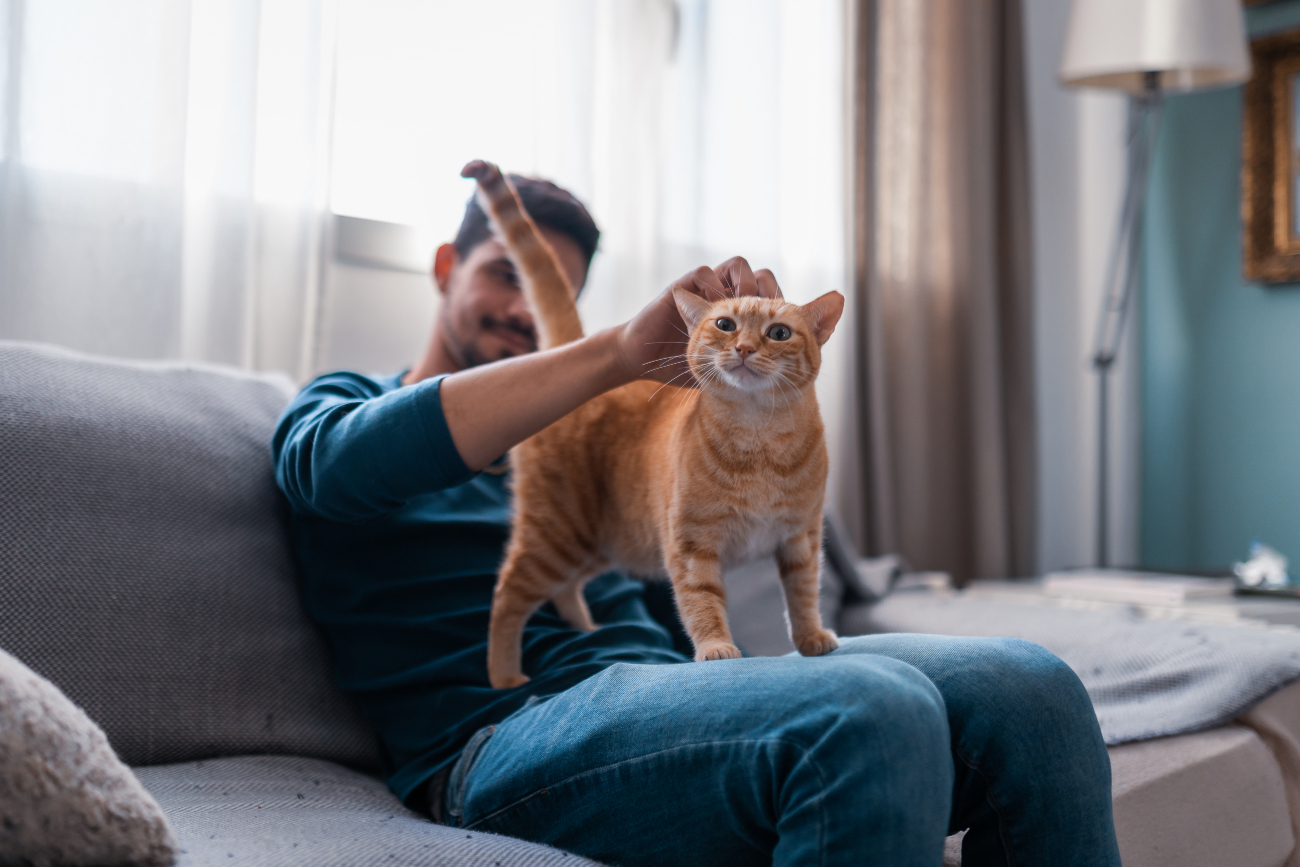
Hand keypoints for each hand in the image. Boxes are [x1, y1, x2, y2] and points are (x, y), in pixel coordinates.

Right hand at [615, 257, 782, 385]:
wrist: (643, 361)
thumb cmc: (681, 368)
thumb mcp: (720, 371)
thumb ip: (744, 366)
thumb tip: (781, 375)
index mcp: (738, 316)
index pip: (769, 297)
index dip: (778, 305)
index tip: (776, 325)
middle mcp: (724, 298)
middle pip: (759, 276)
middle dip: (764, 293)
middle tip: (761, 316)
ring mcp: (705, 291)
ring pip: (737, 266)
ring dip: (742, 285)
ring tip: (738, 310)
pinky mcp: (684, 288)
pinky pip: (705, 272)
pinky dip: (711, 286)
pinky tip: (710, 310)